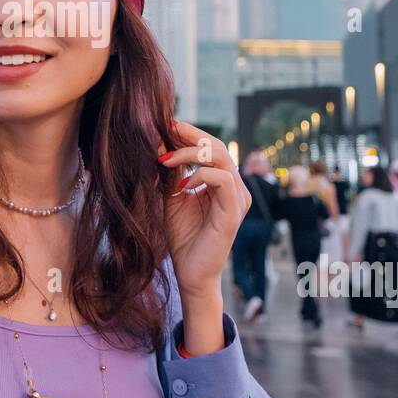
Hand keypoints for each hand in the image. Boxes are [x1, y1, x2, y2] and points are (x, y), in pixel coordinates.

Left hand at [156, 120, 250, 301]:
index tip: (164, 125)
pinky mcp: (234, 212)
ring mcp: (237, 198)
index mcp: (222, 181)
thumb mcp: (172, 196)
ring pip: (221, 157)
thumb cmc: (184, 236)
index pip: (210, 146)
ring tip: (167, 158)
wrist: (190, 273)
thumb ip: (172, 172)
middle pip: (217, 145)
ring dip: (191, 152)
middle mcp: (234, 186)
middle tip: (165, 129)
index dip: (189, 133)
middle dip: (190, 135)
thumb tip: (161, 142)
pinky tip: (183, 183)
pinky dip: (201, 174)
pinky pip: (223, 180)